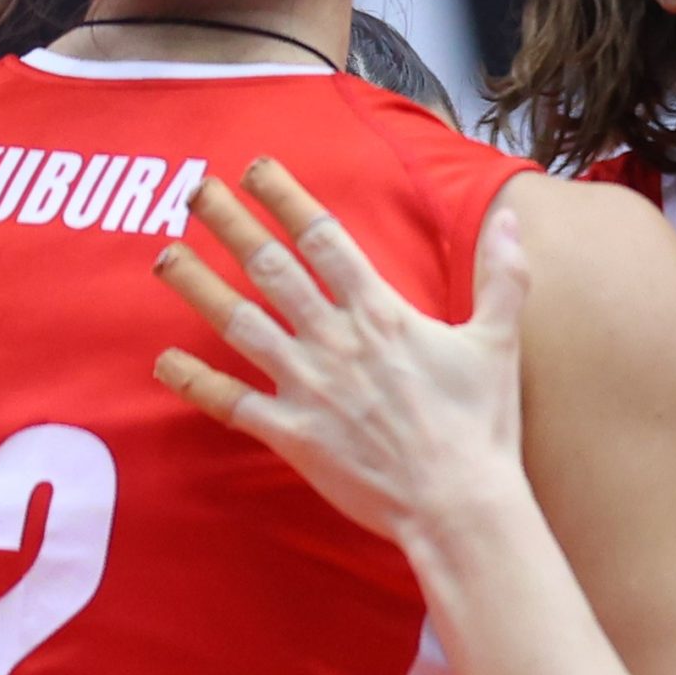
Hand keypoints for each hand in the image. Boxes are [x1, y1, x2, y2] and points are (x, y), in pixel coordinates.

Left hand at [151, 159, 534, 545]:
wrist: (458, 504)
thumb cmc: (481, 425)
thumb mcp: (498, 342)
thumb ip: (503, 277)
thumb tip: (512, 218)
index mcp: (381, 312)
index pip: (324, 239)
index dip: (287, 199)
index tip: (257, 170)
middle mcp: (335, 339)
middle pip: (272, 268)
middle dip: (231, 225)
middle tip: (196, 191)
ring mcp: (308, 386)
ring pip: (240, 324)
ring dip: (199, 287)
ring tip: (165, 256)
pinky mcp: (293, 433)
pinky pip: (233, 403)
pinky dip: (195, 383)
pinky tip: (163, 363)